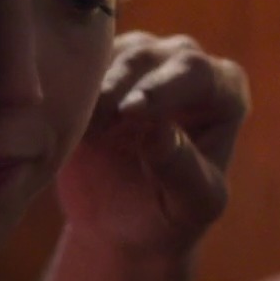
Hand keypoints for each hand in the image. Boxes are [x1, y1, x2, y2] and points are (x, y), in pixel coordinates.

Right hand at [57, 31, 249, 256]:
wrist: (122, 226)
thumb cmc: (169, 217)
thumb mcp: (188, 205)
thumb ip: (181, 169)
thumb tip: (158, 129)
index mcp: (224, 92)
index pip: (194, 74)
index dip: (161, 89)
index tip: (129, 112)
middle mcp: (183, 66)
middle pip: (149, 55)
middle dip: (120, 81)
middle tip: (97, 116)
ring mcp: (138, 63)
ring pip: (109, 54)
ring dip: (90, 86)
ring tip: (80, 130)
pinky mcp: (98, 71)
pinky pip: (78, 65)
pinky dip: (67, 83)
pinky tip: (55, 112)